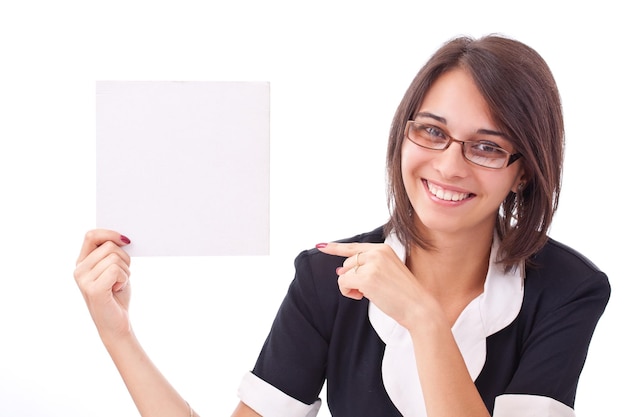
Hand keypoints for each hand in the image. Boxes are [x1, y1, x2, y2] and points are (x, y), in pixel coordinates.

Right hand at [74, 229, 132, 341]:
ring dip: (125, 271)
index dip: (110, 233)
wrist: (116, 324)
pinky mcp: (93, 289)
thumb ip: (112, 253)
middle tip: (121, 276)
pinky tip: (117, 289)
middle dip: (124, 259)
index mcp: (82, 262)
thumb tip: (123, 237)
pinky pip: (116, 270)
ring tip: (118, 284)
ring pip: (115, 258)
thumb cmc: (116, 295)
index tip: (126, 240)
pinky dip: (124, 279)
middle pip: (109, 246)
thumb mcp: (114, 269)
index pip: (91, 235)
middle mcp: (79, 270)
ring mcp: (84, 280)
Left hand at [317, 242, 434, 329]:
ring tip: (368, 294)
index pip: (354, 246)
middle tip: (369, 290)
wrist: (419, 308)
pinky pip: (343, 282)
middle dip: (352, 278)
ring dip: (350, 286)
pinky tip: (361, 297)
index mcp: (383, 249)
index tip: (321, 246)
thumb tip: (339, 271)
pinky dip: (347, 292)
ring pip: (344, 273)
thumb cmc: (403, 294)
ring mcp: (372, 264)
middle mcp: (377, 252)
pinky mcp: (366, 277)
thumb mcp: (386, 273)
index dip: (335, 247)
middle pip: (347, 263)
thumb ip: (364, 268)